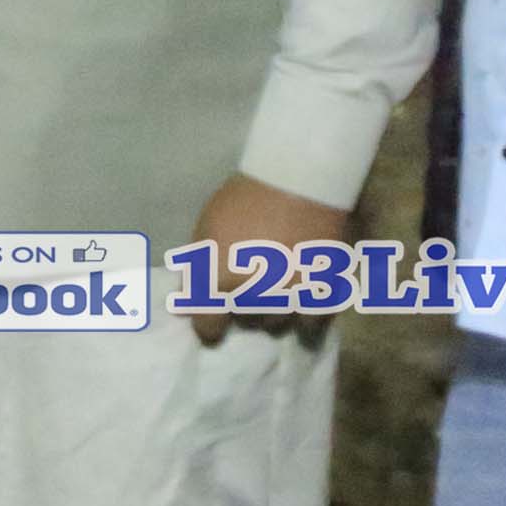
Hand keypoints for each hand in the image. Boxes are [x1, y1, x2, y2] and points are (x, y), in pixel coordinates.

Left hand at [185, 171, 351, 340]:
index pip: (208, 325)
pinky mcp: (322, 291)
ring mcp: (289, 295)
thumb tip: (183, 307)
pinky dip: (305, 313)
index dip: (208, 326)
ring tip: (277, 287)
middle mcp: (253, 293)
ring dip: (273, 310)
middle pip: (245, 320)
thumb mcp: (207, 229)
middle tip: (250, 285)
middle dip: (243, 307)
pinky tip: (302, 297)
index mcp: (219, 278)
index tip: (214, 322)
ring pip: (277, 322)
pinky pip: (311, 321)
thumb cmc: (245, 200)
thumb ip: (195, 270)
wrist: (300, 180)